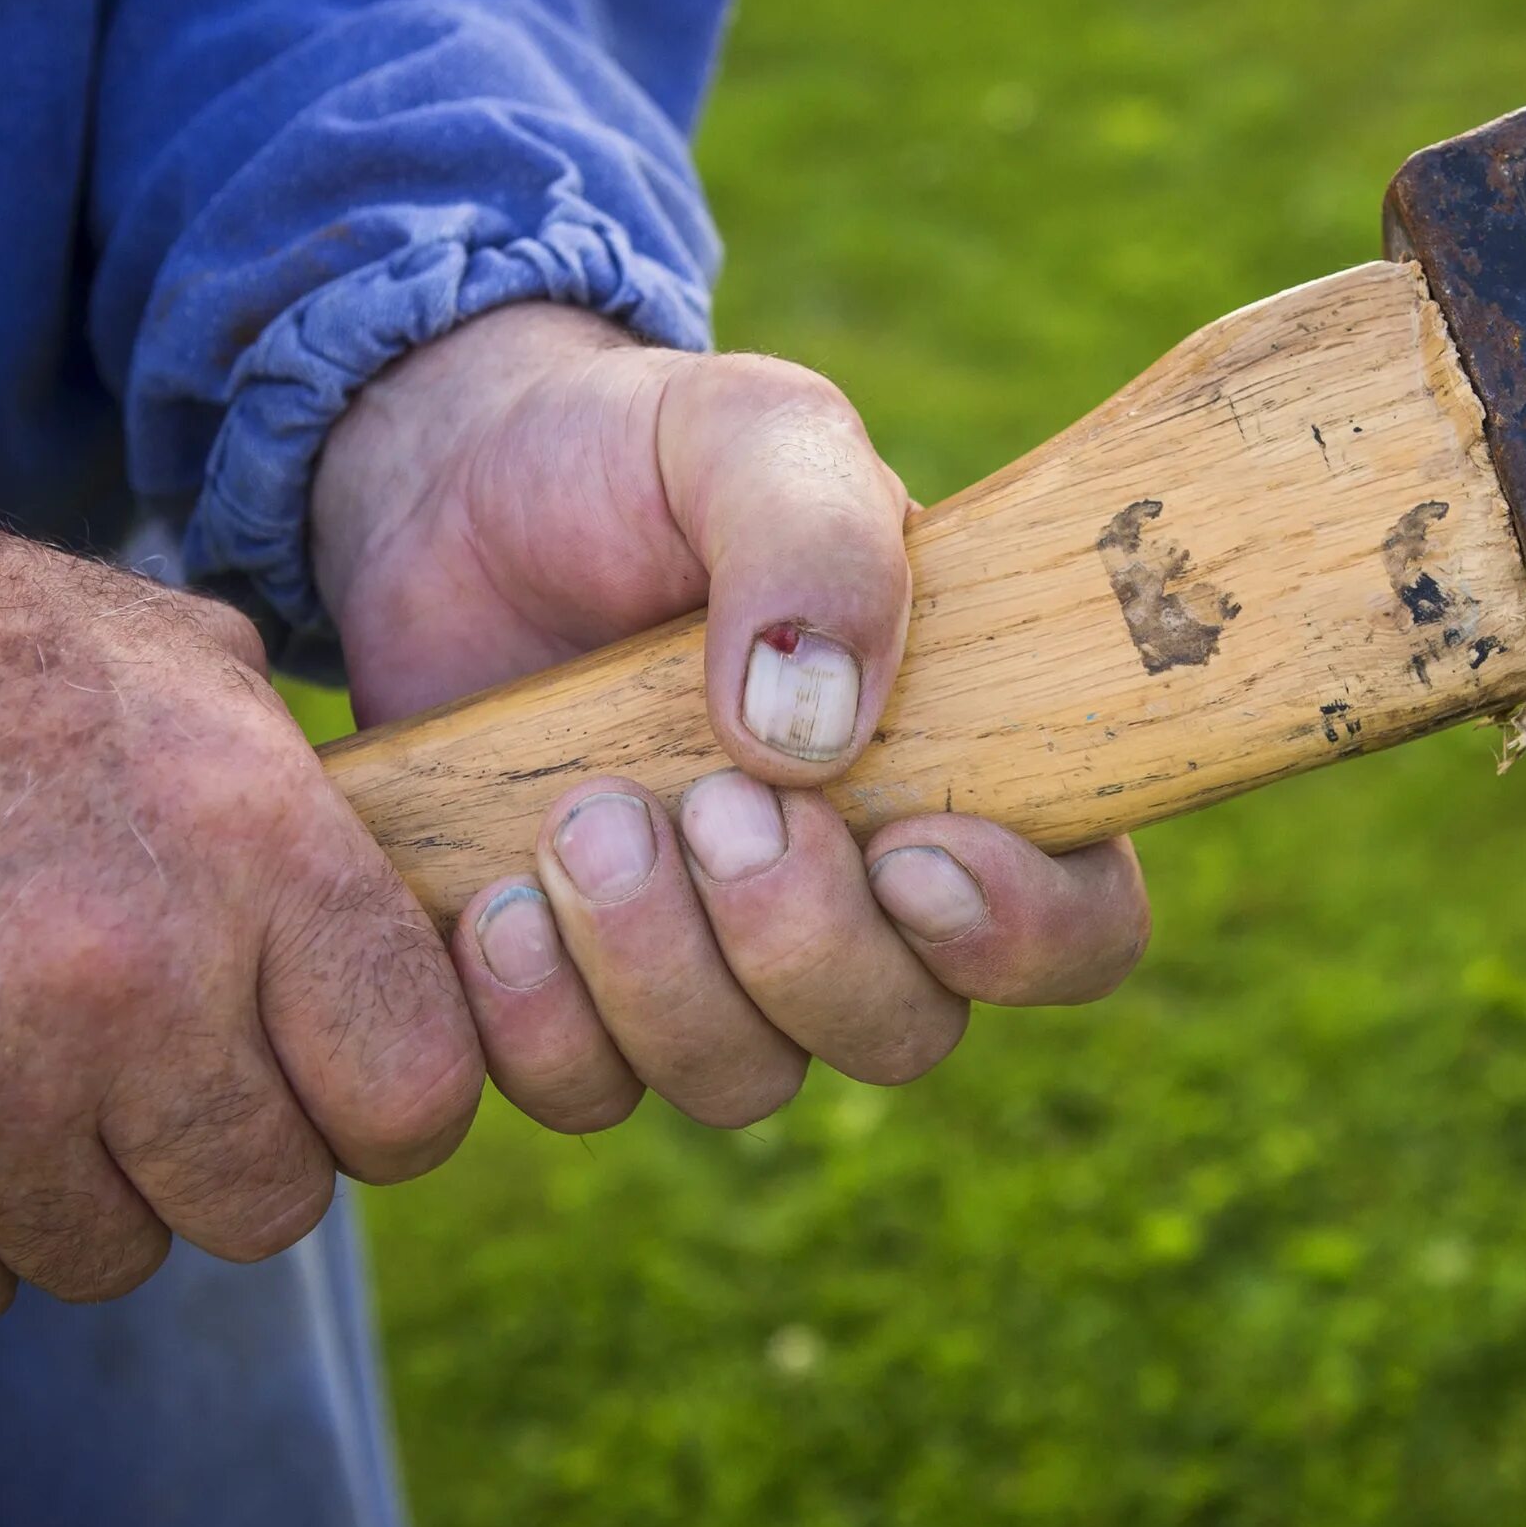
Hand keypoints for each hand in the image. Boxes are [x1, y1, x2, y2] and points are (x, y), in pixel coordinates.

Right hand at [0, 391, 480, 1329]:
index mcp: (257, 855)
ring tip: (22, 1067)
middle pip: (273, 1206)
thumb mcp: (180, 663)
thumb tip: (403, 908)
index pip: (418, 1095)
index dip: (384, 1099)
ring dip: (84, 1189)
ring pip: (117, 1257)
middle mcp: (137, 988)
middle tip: (160, 1074)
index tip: (334, 1076)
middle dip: (232, 1152)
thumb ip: (306, 805)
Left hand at [310, 304, 1148, 1132]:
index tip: (912, 852)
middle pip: (902, 1033)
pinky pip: (584, 1092)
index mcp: (959, 767)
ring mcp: (712, 960)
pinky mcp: (571, 992)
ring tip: (578, 819)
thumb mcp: (748, 433)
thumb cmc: (638, 459)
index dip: (1021, 935)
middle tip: (705, 803)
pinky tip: (493, 904)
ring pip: (741, 1081)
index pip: (1077, 925)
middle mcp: (855, 894)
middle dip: (801, 943)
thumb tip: (817, 728)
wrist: (448, 484)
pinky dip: (537, 1021)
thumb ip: (814, 536)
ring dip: (659, 977)